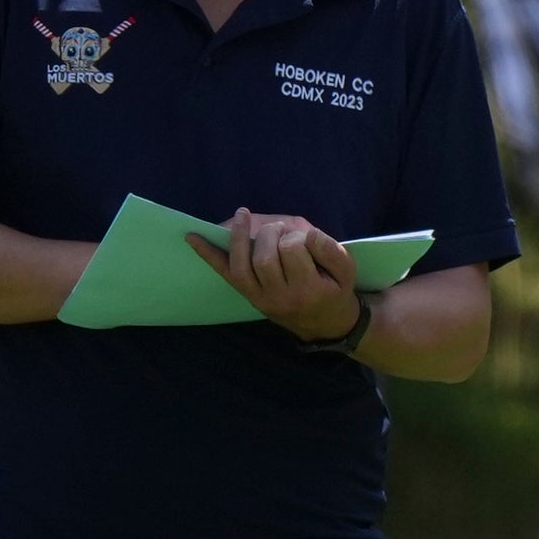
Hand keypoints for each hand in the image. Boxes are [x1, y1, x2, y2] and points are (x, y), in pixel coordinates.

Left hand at [186, 212, 364, 340]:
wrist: (325, 323)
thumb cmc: (335, 290)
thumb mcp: (347, 269)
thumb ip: (329, 248)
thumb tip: (301, 232)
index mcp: (309, 289)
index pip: (296, 249)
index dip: (300, 235)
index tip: (308, 238)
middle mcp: (281, 296)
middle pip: (266, 257)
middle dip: (272, 234)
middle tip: (283, 230)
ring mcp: (260, 297)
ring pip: (242, 265)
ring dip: (241, 237)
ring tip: (244, 214)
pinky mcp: (248, 295)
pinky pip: (225, 274)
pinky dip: (208, 255)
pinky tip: (191, 237)